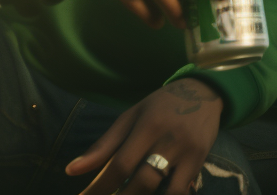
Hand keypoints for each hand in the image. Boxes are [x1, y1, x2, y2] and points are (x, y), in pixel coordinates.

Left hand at [67, 78, 223, 194]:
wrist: (204, 91)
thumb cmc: (161, 106)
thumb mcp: (130, 117)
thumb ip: (104, 145)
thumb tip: (71, 170)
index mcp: (147, 126)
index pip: (120, 164)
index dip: (99, 188)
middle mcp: (168, 140)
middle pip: (141, 182)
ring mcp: (187, 152)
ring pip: (163, 190)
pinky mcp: (200, 160)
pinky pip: (182, 190)